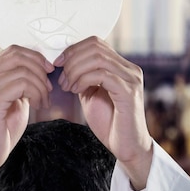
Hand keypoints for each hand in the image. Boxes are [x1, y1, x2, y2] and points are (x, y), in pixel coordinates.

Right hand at [0, 45, 53, 190]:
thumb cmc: (2, 130)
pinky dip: (37, 93)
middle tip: (49, 87)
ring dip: (41, 85)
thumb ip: (21, 82)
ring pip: (23, 71)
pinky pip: (21, 84)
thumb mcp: (14, 99)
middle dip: (40, 68)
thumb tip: (42, 65)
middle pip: (17, 56)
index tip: (48, 71)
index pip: (12, 51)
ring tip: (44, 101)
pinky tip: (39, 105)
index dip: (35, 57)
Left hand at [54, 36, 152, 189]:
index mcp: (121, 67)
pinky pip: (102, 75)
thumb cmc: (110, 123)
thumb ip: (82, 77)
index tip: (58, 63)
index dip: (74, 50)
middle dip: (72, 60)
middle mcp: (130, 69)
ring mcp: (131, 79)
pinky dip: (83, 80)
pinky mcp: (129, 92)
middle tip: (62, 79)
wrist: (126, 147)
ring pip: (98, 58)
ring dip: (75, 70)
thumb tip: (64, 63)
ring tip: (68, 86)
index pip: (96, 43)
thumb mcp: (91, 94)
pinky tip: (77, 91)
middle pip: (95, 47)